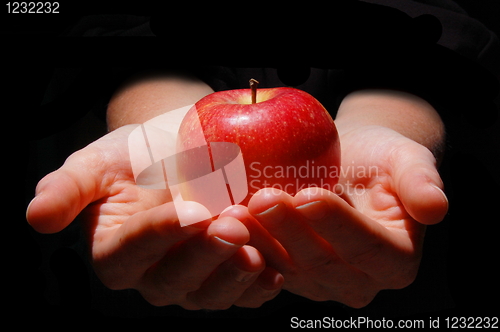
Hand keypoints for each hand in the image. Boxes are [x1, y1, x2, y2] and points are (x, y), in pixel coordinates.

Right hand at [26, 125, 282, 309]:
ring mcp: (193, 279)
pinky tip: (277, 270)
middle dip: (205, 255)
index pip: (132, 250)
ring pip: (210, 293)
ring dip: (235, 276)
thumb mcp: (98, 162)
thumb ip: (68, 189)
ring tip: (256, 250)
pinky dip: (260, 286)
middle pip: (175, 279)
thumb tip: (37, 217)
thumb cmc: (137, 157)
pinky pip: (242, 293)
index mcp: (116, 251)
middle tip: (233, 227)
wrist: (181, 153)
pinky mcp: (226, 275)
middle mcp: (153, 274)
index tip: (192, 211)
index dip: (161, 234)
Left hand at [221, 125, 447, 307]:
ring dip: (259, 241)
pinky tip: (225, 220)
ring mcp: (320, 284)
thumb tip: (436, 208)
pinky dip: (246, 244)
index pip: (366, 246)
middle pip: (322, 261)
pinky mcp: (290, 275)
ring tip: (234, 212)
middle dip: (289, 231)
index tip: (308, 193)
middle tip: (261, 198)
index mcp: (395, 260)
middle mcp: (359, 281)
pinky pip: (266, 263)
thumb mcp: (407, 158)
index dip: (337, 223)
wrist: (349, 164)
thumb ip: (421, 181)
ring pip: (287, 267)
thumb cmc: (379, 158)